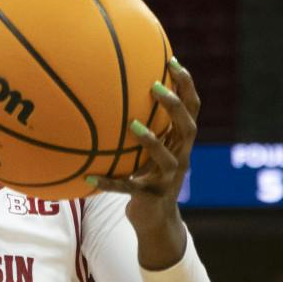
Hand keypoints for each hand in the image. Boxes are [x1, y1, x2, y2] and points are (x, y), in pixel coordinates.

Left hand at [87, 59, 199, 248]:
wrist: (155, 220)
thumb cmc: (147, 176)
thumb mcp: (147, 150)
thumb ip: (140, 125)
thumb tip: (111, 91)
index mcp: (180, 143)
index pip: (192, 109)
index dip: (186, 85)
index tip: (172, 61)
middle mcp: (181, 158)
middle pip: (188, 128)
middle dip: (175, 106)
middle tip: (156, 87)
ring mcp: (168, 179)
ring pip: (166, 158)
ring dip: (151, 140)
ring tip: (133, 125)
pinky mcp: (151, 196)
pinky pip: (129, 188)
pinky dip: (110, 182)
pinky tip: (90, 177)